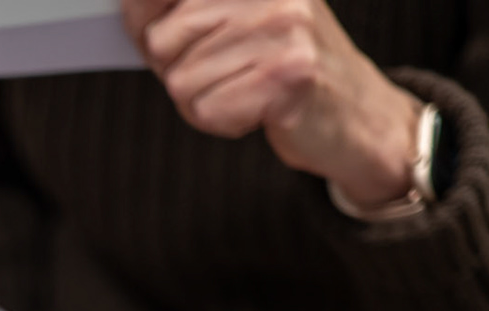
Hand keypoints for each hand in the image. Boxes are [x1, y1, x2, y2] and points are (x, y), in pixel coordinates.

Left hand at [122, 0, 422, 207]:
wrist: (357, 115)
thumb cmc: (285, 67)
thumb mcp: (237, 20)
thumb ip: (184, 9)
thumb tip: (131, 5)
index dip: (147, 22)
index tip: (168, 40)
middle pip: (162, 41)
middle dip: (182, 70)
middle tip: (228, 73)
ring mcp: (282, 27)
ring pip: (181, 81)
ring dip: (204, 101)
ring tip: (247, 91)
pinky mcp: (287, 75)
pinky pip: (208, 110)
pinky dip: (224, 122)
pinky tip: (258, 110)